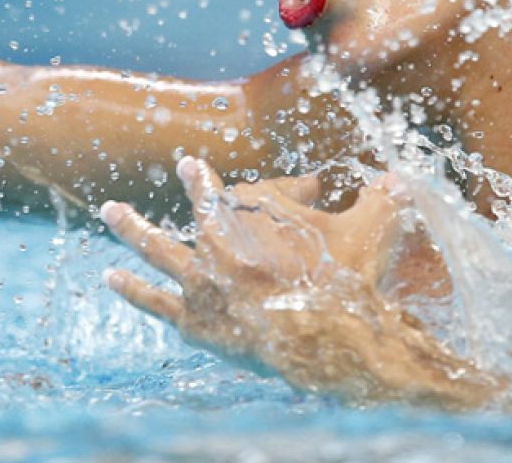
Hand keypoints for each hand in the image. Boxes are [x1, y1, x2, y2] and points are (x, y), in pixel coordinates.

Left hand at [101, 157, 503, 404]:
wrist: (326, 341)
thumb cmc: (346, 282)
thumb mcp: (371, 230)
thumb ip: (382, 198)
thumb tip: (402, 177)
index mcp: (251, 210)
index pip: (258, 191)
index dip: (287, 192)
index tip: (305, 189)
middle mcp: (215, 239)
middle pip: (201, 208)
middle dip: (196, 187)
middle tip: (188, 169)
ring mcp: (200, 280)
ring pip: (156, 247)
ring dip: (131, 227)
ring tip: (109, 211)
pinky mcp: (194, 320)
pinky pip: (155, 300)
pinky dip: (133, 289)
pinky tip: (110, 278)